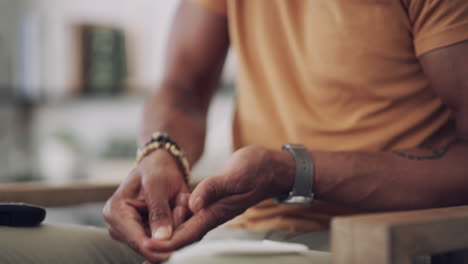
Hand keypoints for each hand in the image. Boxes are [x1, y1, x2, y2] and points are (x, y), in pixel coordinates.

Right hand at [103, 150, 190, 262]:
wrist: (159, 166)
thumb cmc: (156, 169)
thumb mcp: (157, 184)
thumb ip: (159, 211)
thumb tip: (162, 239)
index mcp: (115, 213)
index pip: (137, 240)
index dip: (158, 249)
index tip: (177, 251)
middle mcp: (119, 228)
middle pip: (149, 247)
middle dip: (172, 234)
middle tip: (182, 206)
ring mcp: (131, 233)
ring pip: (160, 245)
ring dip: (176, 228)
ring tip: (178, 202)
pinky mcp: (144, 235)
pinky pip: (165, 240)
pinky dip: (177, 227)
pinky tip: (177, 208)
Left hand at [146, 146, 294, 250]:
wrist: (268, 169)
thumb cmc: (255, 171)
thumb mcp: (235, 175)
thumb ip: (214, 189)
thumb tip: (195, 204)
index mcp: (215, 211)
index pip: (188, 233)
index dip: (167, 243)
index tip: (148, 247)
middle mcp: (211, 215)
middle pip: (184, 239)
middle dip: (163, 249)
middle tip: (141, 253)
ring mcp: (211, 211)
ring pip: (185, 232)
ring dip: (167, 241)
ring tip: (146, 247)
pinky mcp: (209, 204)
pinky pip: (189, 221)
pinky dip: (175, 227)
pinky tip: (165, 228)